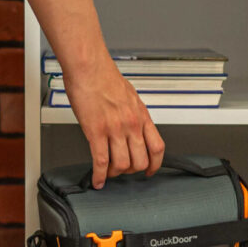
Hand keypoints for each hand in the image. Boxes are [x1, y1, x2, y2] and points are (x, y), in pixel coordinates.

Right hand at [60, 60, 164, 188]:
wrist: (89, 66)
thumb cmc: (105, 76)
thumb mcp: (130, 96)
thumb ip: (133, 114)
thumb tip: (133, 126)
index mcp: (141, 116)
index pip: (157, 148)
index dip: (155, 164)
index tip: (149, 171)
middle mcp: (132, 124)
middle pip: (140, 161)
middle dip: (131, 170)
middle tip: (123, 170)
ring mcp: (115, 129)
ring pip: (122, 165)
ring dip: (114, 173)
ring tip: (108, 172)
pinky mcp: (96, 131)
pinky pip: (101, 161)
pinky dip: (99, 175)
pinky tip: (97, 179)